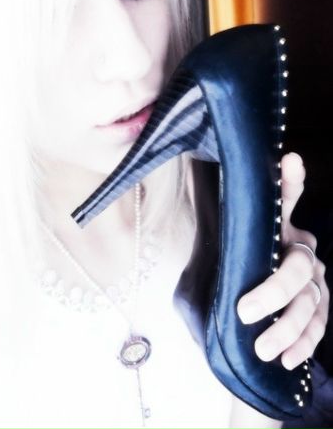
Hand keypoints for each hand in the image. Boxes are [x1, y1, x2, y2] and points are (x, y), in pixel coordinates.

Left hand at [237, 152, 328, 369]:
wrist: (243, 302)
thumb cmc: (229, 268)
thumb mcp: (217, 254)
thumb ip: (217, 246)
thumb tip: (199, 232)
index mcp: (276, 225)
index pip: (286, 197)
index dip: (290, 181)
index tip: (290, 160)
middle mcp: (301, 246)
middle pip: (299, 266)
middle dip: (274, 291)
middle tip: (244, 311)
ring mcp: (315, 277)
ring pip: (312, 301)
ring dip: (288, 327)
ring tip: (262, 348)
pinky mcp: (320, 305)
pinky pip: (320, 325)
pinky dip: (304, 343)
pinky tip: (287, 358)